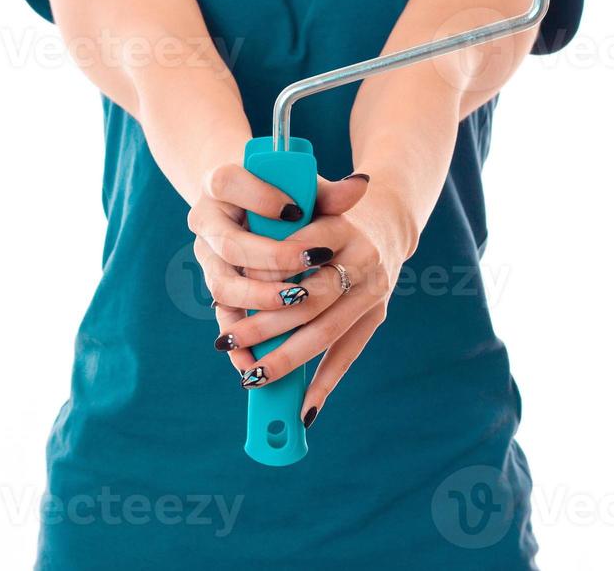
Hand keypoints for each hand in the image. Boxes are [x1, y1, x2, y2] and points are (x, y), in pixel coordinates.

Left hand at [187, 162, 412, 428]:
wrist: (384, 224)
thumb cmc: (324, 217)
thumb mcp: (305, 205)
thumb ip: (274, 215)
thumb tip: (238, 254)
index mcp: (339, 228)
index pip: (296, 255)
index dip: (263, 277)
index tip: (229, 295)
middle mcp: (362, 260)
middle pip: (310, 300)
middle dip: (267, 325)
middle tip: (229, 340)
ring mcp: (373, 291)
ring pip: (325, 331)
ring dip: (288, 358)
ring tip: (251, 375)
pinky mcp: (376, 316)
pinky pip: (348, 353)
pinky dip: (324, 382)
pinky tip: (302, 408)